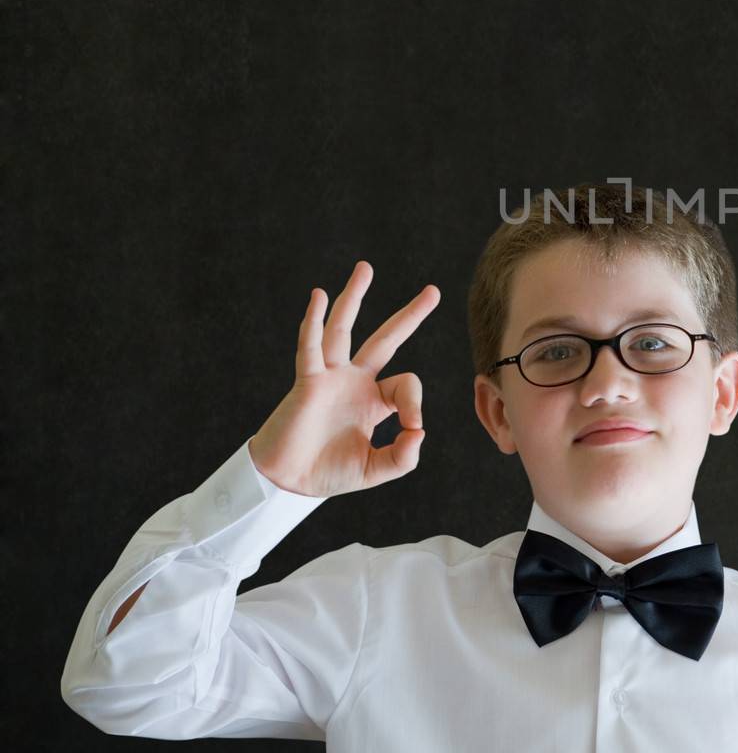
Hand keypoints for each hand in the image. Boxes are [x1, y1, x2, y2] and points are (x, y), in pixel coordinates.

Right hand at [248, 262, 440, 496]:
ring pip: (343, 329)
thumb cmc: (328, 473)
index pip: (406, 383)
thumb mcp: (376, 469)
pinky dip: (313, 323)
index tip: (412, 426)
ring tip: (365, 269)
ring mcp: (330, 377)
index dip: (415, 402)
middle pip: (386, 339)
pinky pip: (310, 347)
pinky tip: (319, 297)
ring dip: (353, 298)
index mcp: (374, 400)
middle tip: (433, 291)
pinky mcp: (307, 382)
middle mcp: (354, 381)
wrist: (288, 483)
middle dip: (409, 315)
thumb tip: (419, 431)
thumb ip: (403, 457)